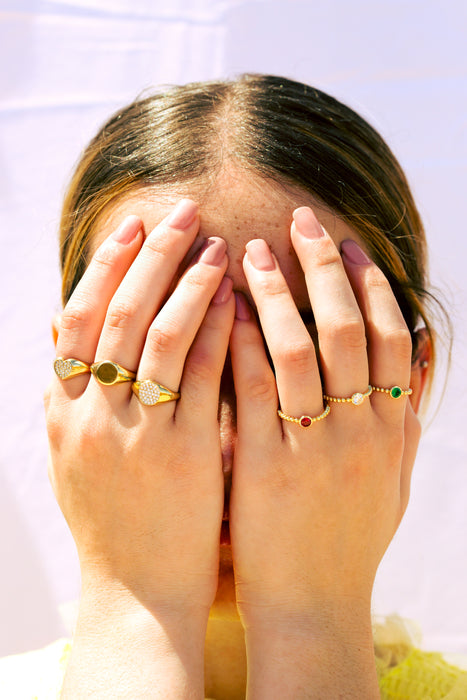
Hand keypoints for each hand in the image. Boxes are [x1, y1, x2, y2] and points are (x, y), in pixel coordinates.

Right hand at [45, 199, 233, 620]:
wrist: (135, 593)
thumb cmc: (111, 519)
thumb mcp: (74, 454)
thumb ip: (68, 391)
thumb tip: (59, 331)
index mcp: (65, 410)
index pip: (79, 318)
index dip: (106, 266)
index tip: (134, 226)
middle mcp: (94, 415)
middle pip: (121, 313)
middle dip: (152, 256)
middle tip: (182, 211)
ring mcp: (138, 434)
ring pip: (161, 336)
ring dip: (191, 283)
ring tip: (219, 246)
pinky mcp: (185, 455)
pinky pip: (204, 378)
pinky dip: (218, 332)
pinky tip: (239, 301)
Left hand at [229, 206, 420, 695]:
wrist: (314, 605)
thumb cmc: (352, 539)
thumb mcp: (396, 478)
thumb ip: (407, 416)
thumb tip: (416, 353)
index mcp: (391, 428)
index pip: (385, 335)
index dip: (366, 282)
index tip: (344, 242)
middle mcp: (359, 430)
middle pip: (345, 328)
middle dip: (324, 268)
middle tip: (300, 221)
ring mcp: (313, 447)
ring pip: (297, 348)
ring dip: (275, 293)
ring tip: (252, 250)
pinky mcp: (266, 466)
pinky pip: (253, 390)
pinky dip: (239, 342)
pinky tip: (221, 309)